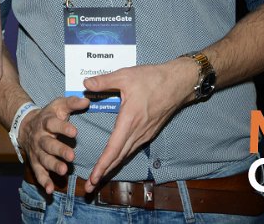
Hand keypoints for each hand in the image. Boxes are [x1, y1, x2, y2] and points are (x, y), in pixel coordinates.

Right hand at [20, 95, 90, 193]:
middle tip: (72, 156)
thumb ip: (72, 103)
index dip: (63, 128)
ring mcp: (37, 151)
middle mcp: (40, 137)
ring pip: (44, 159)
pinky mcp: (35, 162)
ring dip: (54, 165)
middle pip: (48, 144)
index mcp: (46, 122)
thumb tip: (86, 100)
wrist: (26, 126)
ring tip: (64, 170)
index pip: (53, 124)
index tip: (74, 132)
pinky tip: (50, 190)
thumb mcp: (58, 106)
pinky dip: (43, 181)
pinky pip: (38, 173)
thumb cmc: (49, 116)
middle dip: (59, 150)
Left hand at [81, 58, 194, 190]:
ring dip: (111, 167)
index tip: (93, 178)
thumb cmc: (152, 78)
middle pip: (119, 157)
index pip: (114, 148)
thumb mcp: (125, 76)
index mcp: (130, 120)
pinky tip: (113, 160)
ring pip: (125, 155)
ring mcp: (145, 134)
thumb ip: (104, 81)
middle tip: (89, 187)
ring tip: (98, 177)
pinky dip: (120, 157)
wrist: (179, 83)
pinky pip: (132, 148)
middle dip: (103, 173)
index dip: (102, 164)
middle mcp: (138, 132)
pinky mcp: (149, 132)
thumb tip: (84, 85)